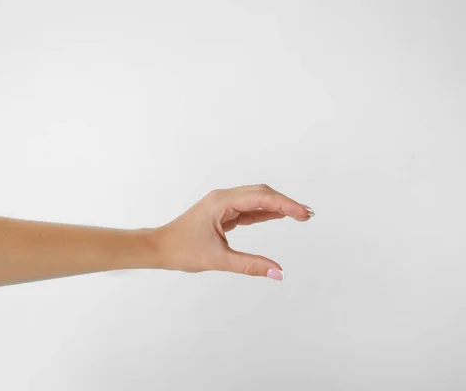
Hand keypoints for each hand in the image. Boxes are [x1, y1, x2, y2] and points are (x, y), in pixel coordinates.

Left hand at [152, 184, 314, 280]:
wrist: (158, 248)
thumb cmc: (181, 250)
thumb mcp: (218, 260)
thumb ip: (250, 265)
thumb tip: (278, 272)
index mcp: (221, 202)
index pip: (261, 198)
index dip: (285, 205)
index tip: (303, 214)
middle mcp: (223, 198)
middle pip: (261, 193)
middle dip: (285, 203)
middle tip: (307, 215)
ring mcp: (223, 204)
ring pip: (256, 200)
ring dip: (277, 206)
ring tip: (299, 215)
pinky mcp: (223, 213)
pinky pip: (248, 209)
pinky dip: (265, 212)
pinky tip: (279, 216)